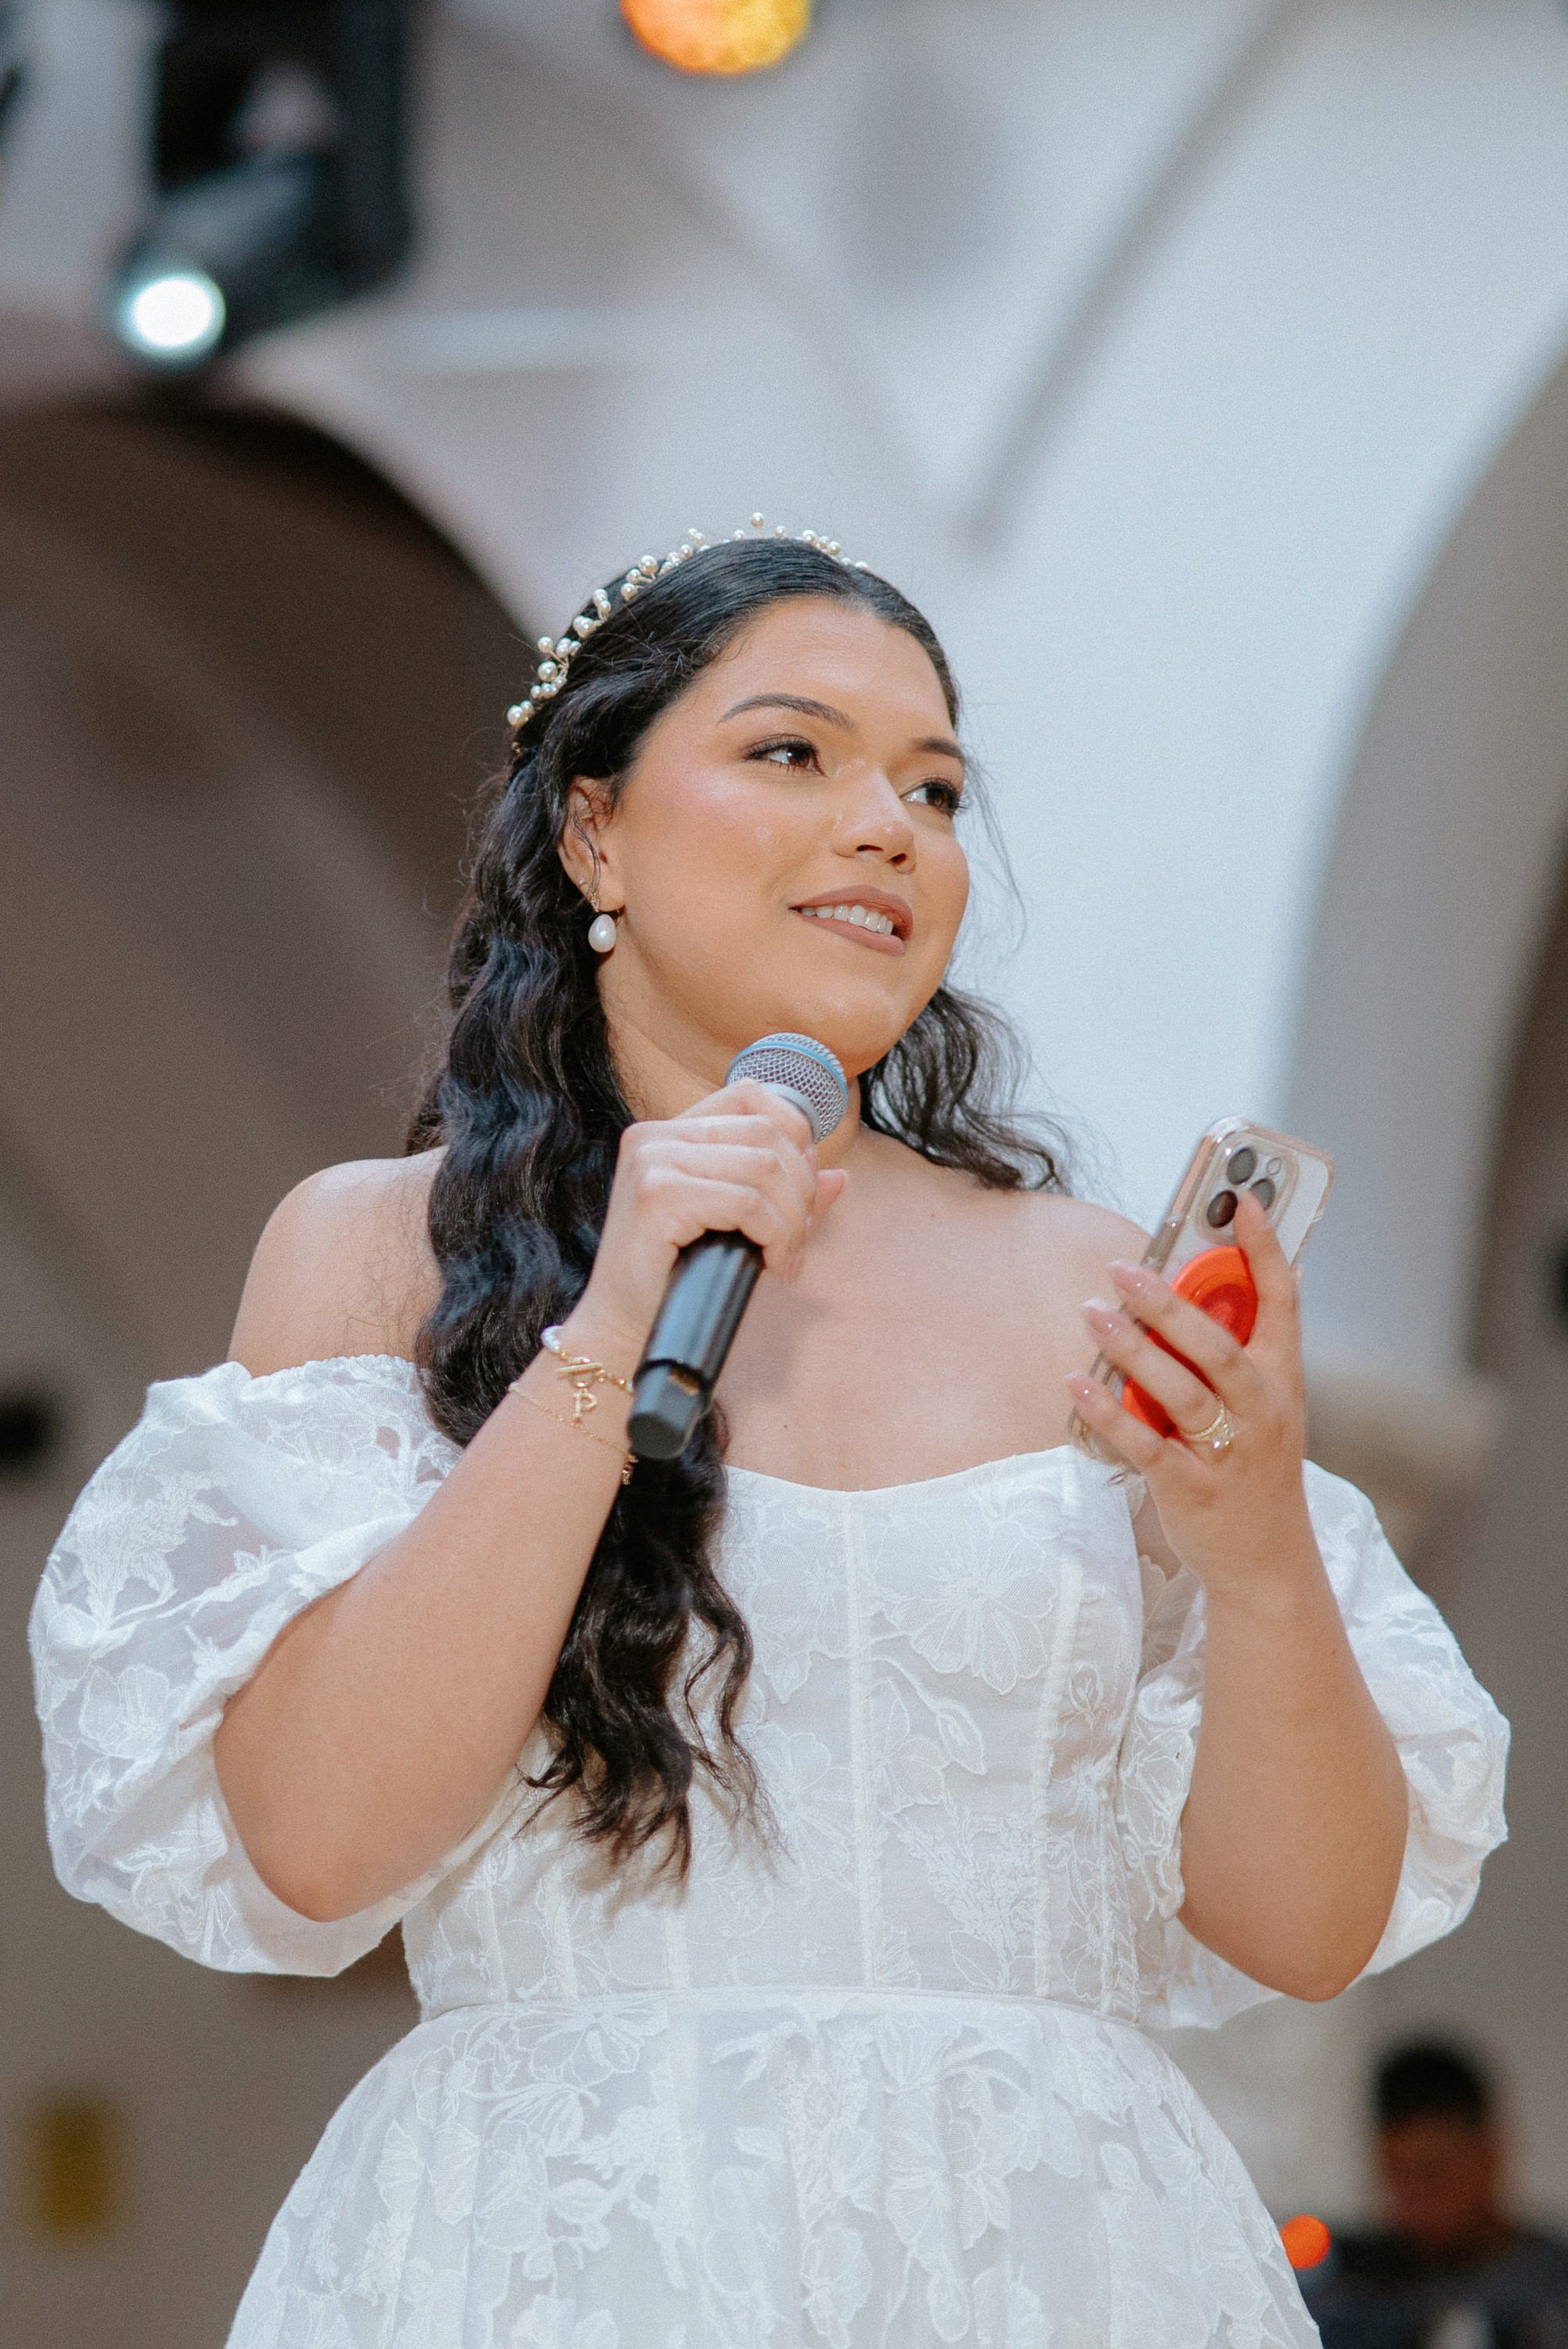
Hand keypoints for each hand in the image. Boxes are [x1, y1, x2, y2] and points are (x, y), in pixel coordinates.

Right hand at [572, 1081, 847, 1361]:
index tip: (800, 1189)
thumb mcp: (735, 1226)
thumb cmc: (677, 1280)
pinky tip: (772, 1265)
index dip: (794, 1131)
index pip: (748, 1093)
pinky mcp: (656, 1196)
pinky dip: (775, 1236)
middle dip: (801, 1190)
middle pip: (767, 1134)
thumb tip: (838, 1176)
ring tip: (785, 1258)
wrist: (622, 1330)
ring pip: (764, 1168)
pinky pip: (748, 1203)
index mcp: (667, 1132)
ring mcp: (652, 1161)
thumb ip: (779, 1195)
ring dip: (792, 1220)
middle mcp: (655, 1136)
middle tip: (797, 1241)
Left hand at [1066, 1190, 1316, 1598]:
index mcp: (1282, 1381)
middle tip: (1124, 1267)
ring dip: (1133, 1350)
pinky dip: (1109, 1414)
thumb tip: (1198, 1289)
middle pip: (1219, 1347)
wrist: (1267, 1562)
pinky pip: (1146, 1445)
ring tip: (1092, 1313)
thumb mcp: (1264, 1408)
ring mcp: (1229, 1453)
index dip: (1267, 1250)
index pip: (1284, 1303)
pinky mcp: (1191, 1488)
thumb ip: (1237, 1353)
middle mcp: (1262, 1412)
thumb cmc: (1254, 1471)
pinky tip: (1077, 1385)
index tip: (1245, 1201)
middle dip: (1171, 1303)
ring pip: (1182, 1392)